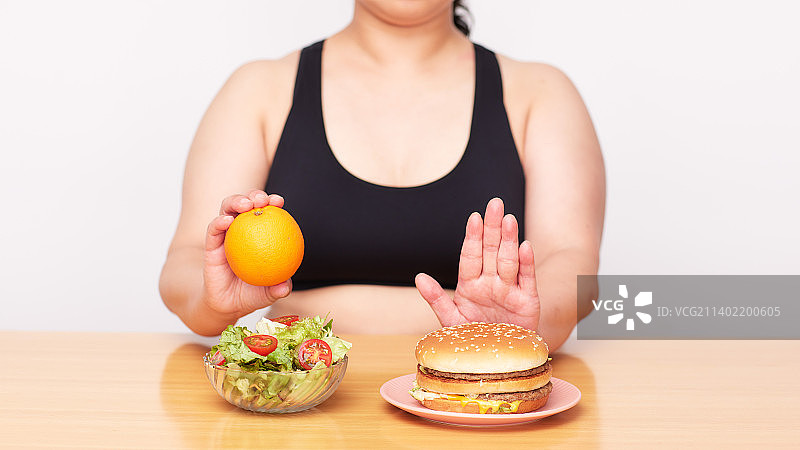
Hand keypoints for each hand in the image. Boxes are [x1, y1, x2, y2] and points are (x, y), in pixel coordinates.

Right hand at [202, 189, 291, 317]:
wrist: (226, 305)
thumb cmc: (251, 294)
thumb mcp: (268, 293)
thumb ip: (278, 289)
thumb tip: (286, 285)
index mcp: (259, 235)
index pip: (266, 214)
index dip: (272, 203)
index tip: (279, 201)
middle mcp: (242, 232)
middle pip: (246, 205)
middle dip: (254, 195)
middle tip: (262, 199)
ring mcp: (225, 236)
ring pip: (227, 210)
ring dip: (236, 201)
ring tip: (246, 204)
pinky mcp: (211, 245)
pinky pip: (213, 230)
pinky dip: (219, 222)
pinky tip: (227, 220)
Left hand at [415, 198, 539, 330]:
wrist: (501, 360)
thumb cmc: (476, 340)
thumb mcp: (452, 321)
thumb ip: (437, 299)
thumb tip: (419, 277)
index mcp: (470, 285)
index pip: (470, 256)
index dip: (472, 237)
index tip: (473, 218)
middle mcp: (491, 283)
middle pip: (491, 251)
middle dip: (492, 227)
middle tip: (494, 204)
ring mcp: (510, 290)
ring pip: (509, 260)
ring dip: (509, 240)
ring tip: (508, 220)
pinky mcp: (528, 302)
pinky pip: (527, 279)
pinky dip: (526, 263)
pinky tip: (525, 246)